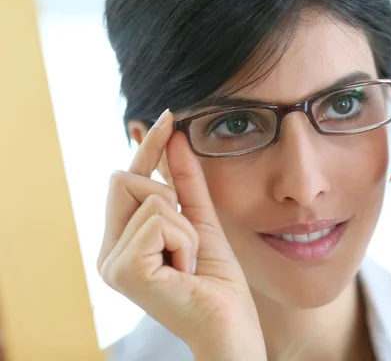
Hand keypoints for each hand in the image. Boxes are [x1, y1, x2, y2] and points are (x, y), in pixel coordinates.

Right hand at [98, 110, 265, 359]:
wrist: (230, 326)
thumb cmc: (216, 281)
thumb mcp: (201, 221)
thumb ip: (186, 183)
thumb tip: (177, 137)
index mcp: (122, 240)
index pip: (128, 178)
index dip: (149, 146)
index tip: (169, 116)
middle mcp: (109, 250)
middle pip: (126, 177)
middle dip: (171, 200)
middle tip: (186, 242)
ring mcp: (111, 261)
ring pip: (150, 197)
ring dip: (185, 227)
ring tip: (188, 262)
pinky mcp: (124, 268)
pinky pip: (161, 217)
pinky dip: (186, 238)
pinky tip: (186, 269)